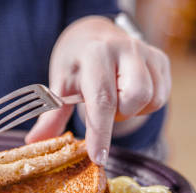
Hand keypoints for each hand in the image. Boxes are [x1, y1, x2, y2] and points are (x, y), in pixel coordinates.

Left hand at [25, 16, 170, 165]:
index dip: (100, 132)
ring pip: (152, 99)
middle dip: (120, 114)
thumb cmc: (75, 62)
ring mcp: (146, 52)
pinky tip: (128, 94)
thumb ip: (51, 114)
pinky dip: (146, 104)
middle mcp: (126, 49)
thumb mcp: (59, 83)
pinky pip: (161, 96)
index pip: (102, 99)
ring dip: (132, 110)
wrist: (93, 33)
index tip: (98, 158)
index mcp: (96, 54)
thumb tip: (34, 142)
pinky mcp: (161, 58)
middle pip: (135, 98)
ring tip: (115, 98)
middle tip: (103, 108)